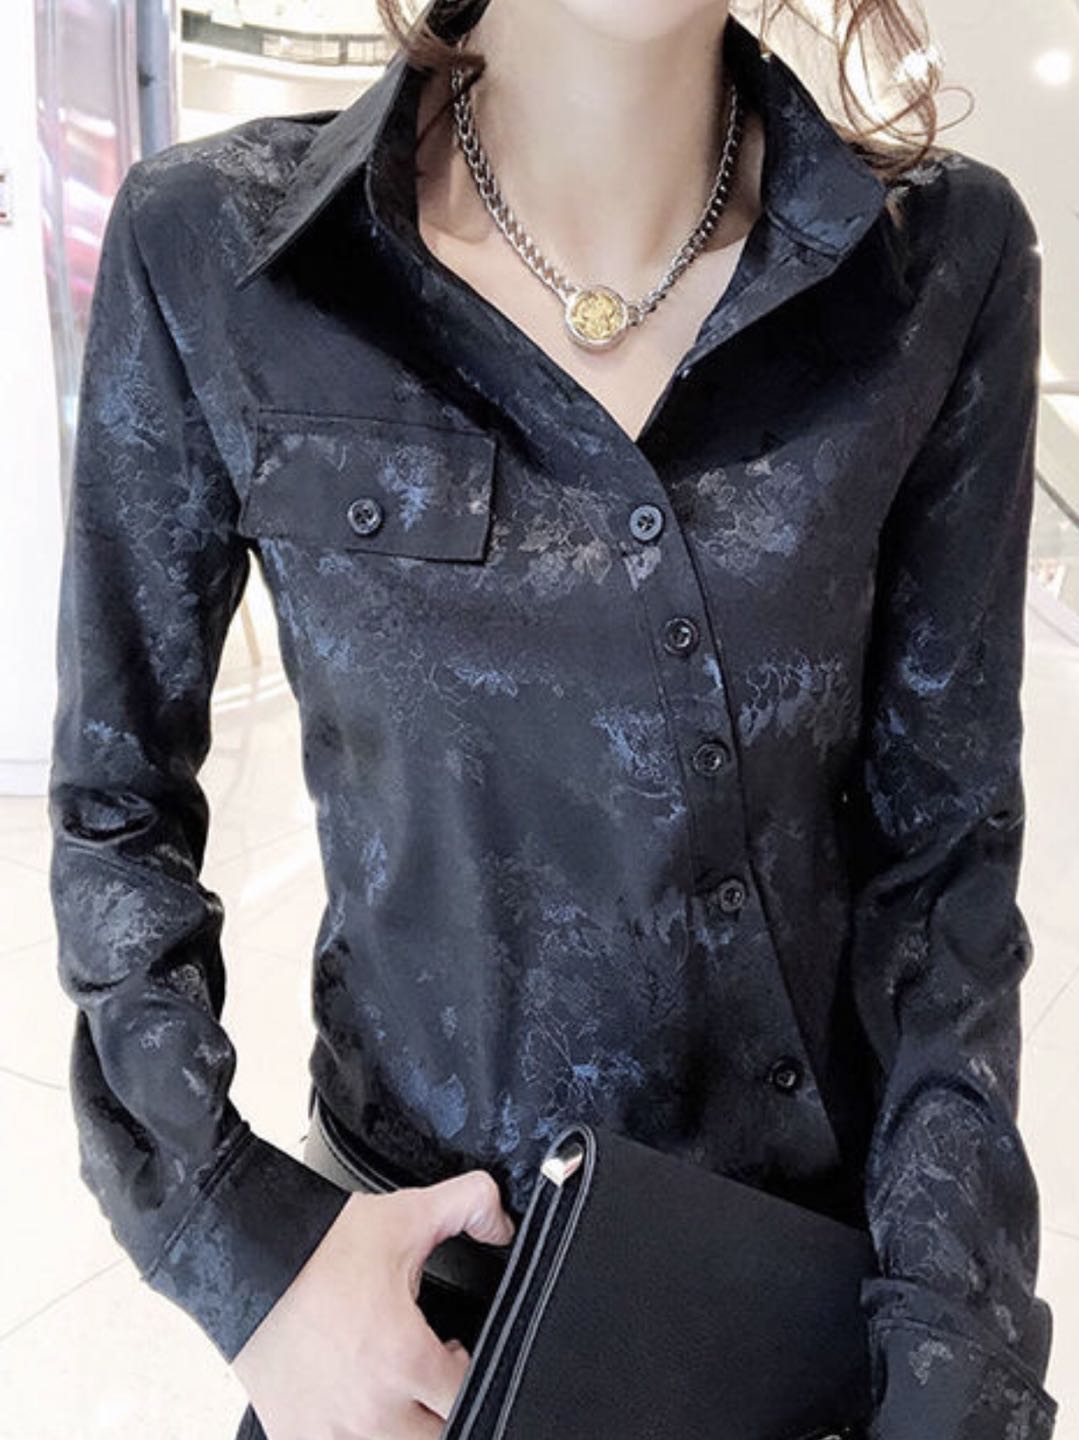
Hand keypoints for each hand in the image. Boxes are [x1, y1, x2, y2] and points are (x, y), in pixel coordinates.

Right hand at [230, 1169, 515, 1438]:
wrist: (245, 1259)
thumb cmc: (320, 1246)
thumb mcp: (406, 1215)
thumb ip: (469, 1206)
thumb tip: (503, 1223)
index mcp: (404, 1360)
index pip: (467, 1397)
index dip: (469, 1372)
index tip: (454, 1353)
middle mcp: (370, 1412)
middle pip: (437, 1437)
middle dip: (441, 1407)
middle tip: (428, 1375)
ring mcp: (331, 1434)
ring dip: (403, 1425)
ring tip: (392, 1386)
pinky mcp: (296, 1438)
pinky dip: (357, 1433)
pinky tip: (353, 1399)